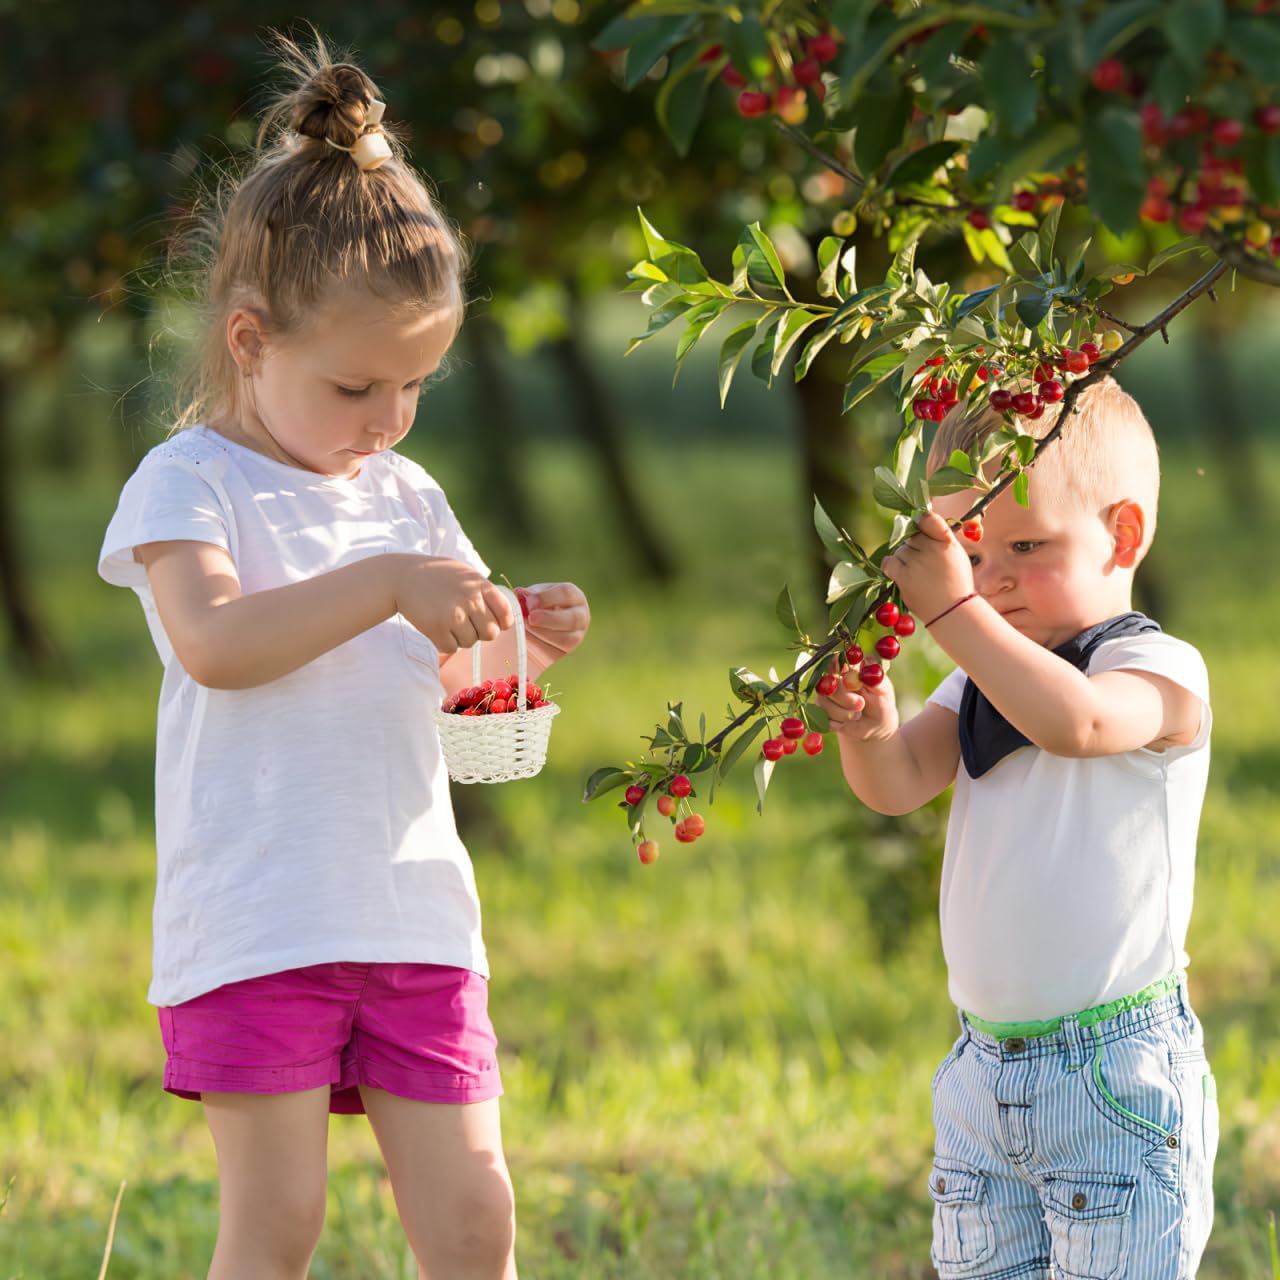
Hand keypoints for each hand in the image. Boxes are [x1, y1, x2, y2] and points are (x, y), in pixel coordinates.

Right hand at [395, 557, 512, 654]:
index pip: (506, 614)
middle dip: (480, 632)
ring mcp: (453, 615)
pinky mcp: (437, 628)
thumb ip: (485, 592)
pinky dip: (445, 642)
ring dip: (461, 637)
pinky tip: (438, 627)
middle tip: (467, 623)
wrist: (403, 576)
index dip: (501, 623)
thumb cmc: (438, 575)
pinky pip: (452, 648)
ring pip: (470, 642)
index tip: (492, 621)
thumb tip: (505, 620)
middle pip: (491, 634)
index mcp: (481, 586)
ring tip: (448, 621)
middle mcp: (470, 600)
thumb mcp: (466, 574)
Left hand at [519, 582, 589, 664]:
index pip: (566, 593)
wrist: (537, 625)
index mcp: (574, 596)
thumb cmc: (537, 605)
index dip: (546, 598)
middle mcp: (582, 615)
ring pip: (567, 638)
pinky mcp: (569, 648)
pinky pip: (558, 650)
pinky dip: (543, 644)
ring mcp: (578, 634)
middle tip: (531, 618)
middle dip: (549, 618)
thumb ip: (528, 595)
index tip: (529, 602)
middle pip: (573, 618)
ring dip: (544, 633)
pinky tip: (530, 638)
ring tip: (527, 627)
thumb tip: (521, 593)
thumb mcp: (534, 596)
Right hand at [815, 661, 899, 742]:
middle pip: (827, 683)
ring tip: (858, 714)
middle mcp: (832, 680)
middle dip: (844, 697)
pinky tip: (847, 722)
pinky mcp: (821, 713)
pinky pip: (823, 719)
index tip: (843, 674)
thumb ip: (876, 679)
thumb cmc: (881, 702)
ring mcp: (825, 696)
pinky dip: (838, 724)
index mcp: (847, 669)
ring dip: (844, 714)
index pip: (835, 661)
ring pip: (824, 703)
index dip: (836, 665)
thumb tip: (869, 665)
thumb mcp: (884, 691)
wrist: (875, 726)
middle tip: (861, 704)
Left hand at [880, 511, 974, 622]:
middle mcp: (932, 548)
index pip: (927, 519)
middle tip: (922, 562)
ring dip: (904, 559)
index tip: (919, 524)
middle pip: (911, 537)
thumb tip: (919, 519)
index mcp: (947, 541)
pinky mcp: (904, 575)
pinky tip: (900, 573)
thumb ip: (940, 536)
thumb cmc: (955, 582)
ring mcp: (917, 562)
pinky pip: (889, 562)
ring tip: (916, 573)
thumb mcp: (955, 554)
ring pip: (900, 550)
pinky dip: (891, 566)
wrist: (951, 610)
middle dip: (914, 546)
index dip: (921, 521)